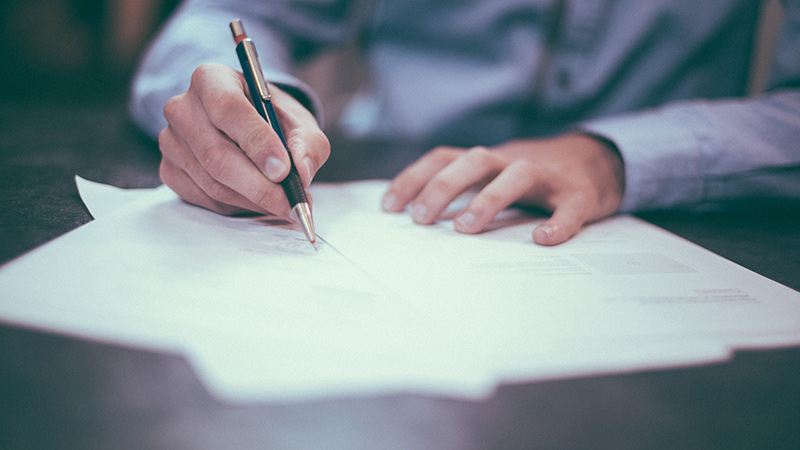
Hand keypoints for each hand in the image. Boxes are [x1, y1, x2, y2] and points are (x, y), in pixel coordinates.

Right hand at [158, 63, 329, 216]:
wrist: (248, 126)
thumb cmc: (272, 119)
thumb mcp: (299, 121)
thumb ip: (308, 143)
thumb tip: (302, 172)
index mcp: (211, 80)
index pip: (228, 109)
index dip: (257, 142)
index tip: (283, 170)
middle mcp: (182, 108)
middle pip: (217, 155)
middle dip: (260, 186)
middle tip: (291, 203)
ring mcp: (171, 141)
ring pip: (213, 183)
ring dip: (253, 200)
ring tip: (283, 204)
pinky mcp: (170, 170)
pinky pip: (205, 199)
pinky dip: (237, 207)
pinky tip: (258, 201)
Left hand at [382, 134, 624, 244]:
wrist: (598, 160)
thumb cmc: (532, 177)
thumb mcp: (493, 176)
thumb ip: (463, 190)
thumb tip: (416, 219)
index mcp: (488, 160)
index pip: (444, 158)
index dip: (414, 178)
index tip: (389, 207)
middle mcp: (513, 161)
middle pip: (475, 161)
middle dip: (443, 187)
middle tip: (421, 219)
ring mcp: (548, 177)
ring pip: (517, 176)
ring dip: (488, 199)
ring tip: (465, 229)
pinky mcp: (580, 195)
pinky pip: (569, 207)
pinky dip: (558, 223)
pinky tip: (542, 240)